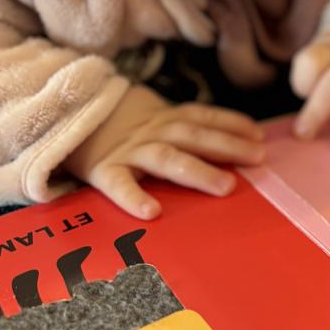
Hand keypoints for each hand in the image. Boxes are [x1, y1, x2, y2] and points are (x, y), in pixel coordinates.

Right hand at [62, 85, 265, 219]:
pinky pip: (118, 185)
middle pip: (194, 136)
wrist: (69, 118)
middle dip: (228, 146)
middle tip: (258, 159)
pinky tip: (151, 212)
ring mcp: (128, 150)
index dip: (233, 124)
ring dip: (198, 170)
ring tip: (225, 186)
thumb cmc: (124, 127)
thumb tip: (240, 140)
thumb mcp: (157, 119)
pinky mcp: (102, 170)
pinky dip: (133, 197)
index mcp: (165, 118)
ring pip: (167, 157)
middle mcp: (151, 131)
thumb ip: (188, 127)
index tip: (260, 136)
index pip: (204, 117)